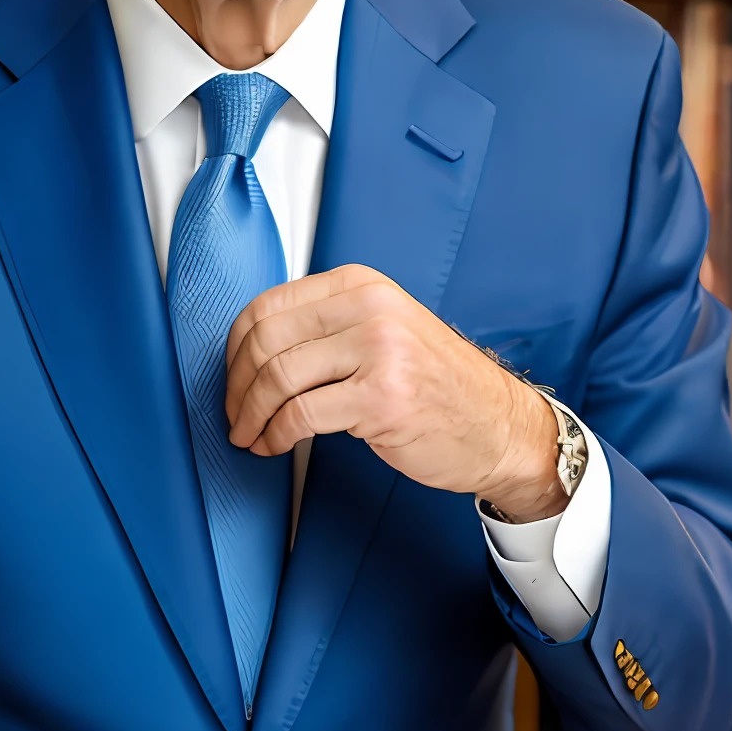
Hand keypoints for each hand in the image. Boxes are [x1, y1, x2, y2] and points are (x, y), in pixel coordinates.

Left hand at [226, 264, 565, 522]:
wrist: (499, 426)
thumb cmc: (438, 385)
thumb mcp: (383, 329)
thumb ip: (328, 325)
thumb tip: (254, 347)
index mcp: (362, 284)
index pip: (269, 304)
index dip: (236, 347)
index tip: (232, 375)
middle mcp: (369, 309)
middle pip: (266, 340)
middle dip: (237, 385)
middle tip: (235, 412)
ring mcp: (378, 352)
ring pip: (278, 378)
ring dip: (251, 414)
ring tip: (250, 434)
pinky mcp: (380, 399)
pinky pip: (300, 415)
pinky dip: (275, 435)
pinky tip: (274, 445)